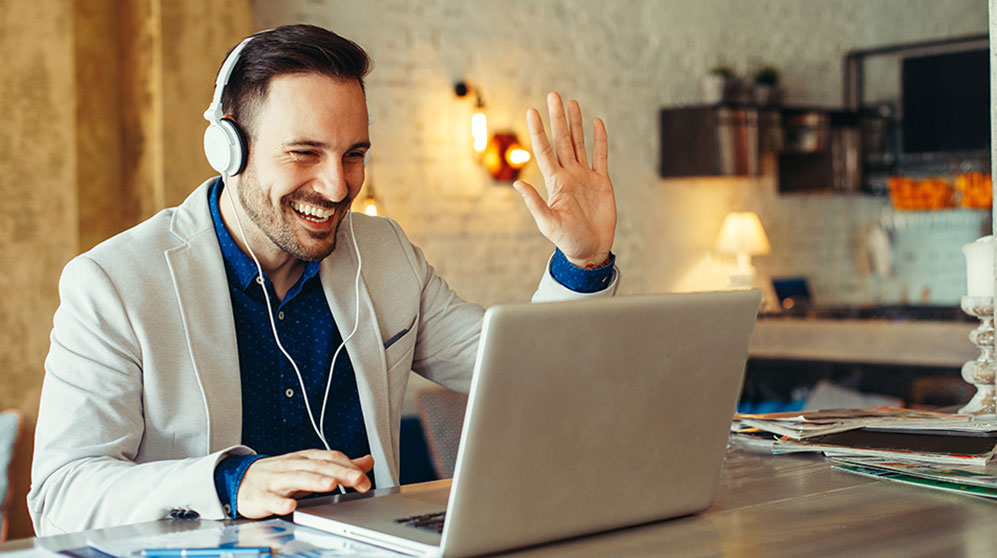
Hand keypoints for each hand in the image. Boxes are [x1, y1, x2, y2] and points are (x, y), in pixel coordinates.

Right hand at [236, 450, 373, 517]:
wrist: (242, 481)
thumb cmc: (280, 475)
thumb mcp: (310, 467)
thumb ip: (339, 466)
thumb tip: (367, 461)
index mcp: (305, 459)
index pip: (330, 458)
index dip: (348, 467)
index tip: (365, 478)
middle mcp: (292, 466)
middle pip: (317, 467)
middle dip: (339, 472)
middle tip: (357, 479)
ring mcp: (275, 480)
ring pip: (296, 478)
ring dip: (314, 481)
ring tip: (330, 484)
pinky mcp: (261, 496)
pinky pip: (271, 500)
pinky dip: (280, 503)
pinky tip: (290, 506)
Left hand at [514, 92, 616, 267]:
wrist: (590, 250)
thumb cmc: (567, 240)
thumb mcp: (548, 223)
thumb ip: (535, 203)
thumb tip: (517, 184)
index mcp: (555, 183)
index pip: (545, 151)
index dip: (538, 131)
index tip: (532, 111)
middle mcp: (569, 175)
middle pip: (562, 140)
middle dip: (557, 118)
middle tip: (553, 95)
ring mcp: (585, 176)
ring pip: (579, 143)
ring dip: (575, 123)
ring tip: (571, 103)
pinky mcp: (601, 181)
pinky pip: (600, 156)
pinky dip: (599, 139)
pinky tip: (597, 123)